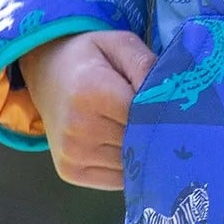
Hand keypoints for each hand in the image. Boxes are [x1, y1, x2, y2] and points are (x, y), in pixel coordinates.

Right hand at [19, 30, 156, 190]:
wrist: (47, 74)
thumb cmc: (89, 58)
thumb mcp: (118, 44)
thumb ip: (145, 63)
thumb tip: (170, 93)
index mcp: (91, 92)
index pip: (144, 115)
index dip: (164, 111)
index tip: (176, 106)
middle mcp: (78, 128)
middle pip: (138, 141)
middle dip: (156, 132)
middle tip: (164, 117)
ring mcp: (72, 154)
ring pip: (131, 164)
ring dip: (142, 151)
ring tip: (139, 128)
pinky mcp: (70, 172)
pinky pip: (117, 179)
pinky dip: (129, 166)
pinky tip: (126, 145)